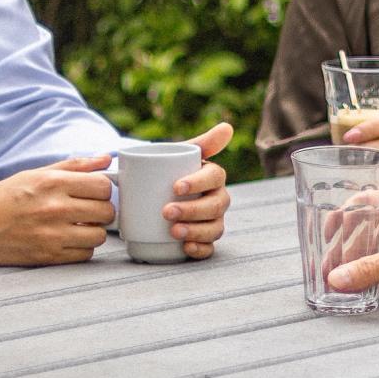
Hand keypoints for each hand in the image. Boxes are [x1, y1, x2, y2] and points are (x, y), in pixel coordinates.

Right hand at [0, 155, 114, 265]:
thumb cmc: (7, 198)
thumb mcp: (36, 173)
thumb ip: (74, 166)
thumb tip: (106, 160)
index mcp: (52, 183)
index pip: (103, 186)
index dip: (103, 189)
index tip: (94, 192)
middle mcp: (54, 208)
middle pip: (106, 211)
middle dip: (101, 210)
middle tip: (89, 210)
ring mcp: (52, 235)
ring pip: (99, 235)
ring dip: (93, 231)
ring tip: (79, 226)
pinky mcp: (49, 256)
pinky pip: (85, 254)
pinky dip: (82, 247)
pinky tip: (69, 239)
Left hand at [151, 122, 235, 260]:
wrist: (150, 197)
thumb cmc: (168, 173)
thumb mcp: (178, 155)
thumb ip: (201, 143)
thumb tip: (228, 127)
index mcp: (212, 177)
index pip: (215, 177)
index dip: (199, 182)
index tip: (176, 186)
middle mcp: (217, 199)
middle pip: (215, 205)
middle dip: (193, 210)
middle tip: (166, 212)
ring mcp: (211, 221)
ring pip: (214, 228)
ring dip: (197, 231)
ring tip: (174, 231)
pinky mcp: (202, 240)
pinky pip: (209, 249)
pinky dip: (200, 249)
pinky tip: (186, 247)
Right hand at [326, 195, 378, 312]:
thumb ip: (375, 266)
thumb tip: (337, 278)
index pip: (373, 204)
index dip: (348, 214)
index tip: (327, 229)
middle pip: (373, 235)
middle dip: (349, 249)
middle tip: (326, 264)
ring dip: (359, 271)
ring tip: (334, 282)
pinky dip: (374, 287)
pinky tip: (356, 294)